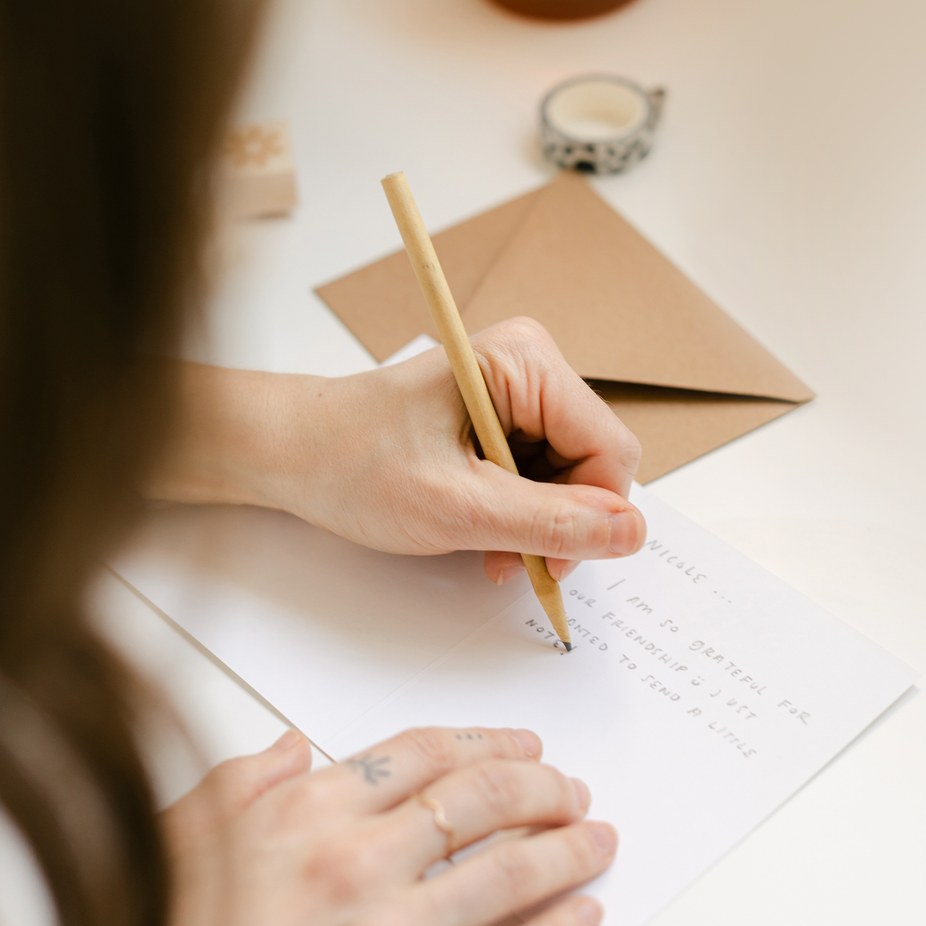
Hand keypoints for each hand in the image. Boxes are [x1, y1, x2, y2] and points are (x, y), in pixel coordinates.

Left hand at [149, 317, 644, 581]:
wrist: (293, 454)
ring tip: (484, 550)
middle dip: (559, 523)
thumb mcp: (456, 506)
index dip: (593, 516)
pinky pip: (541, 476)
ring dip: (536, 525)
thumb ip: (549, 523)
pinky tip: (481, 533)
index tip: (548, 563)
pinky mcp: (501, 419)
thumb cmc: (354, 463)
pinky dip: (518, 515)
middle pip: (594, 464)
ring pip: (570, 478)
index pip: (611, 449)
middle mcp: (530, 368)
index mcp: (526, 362)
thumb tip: (632, 533)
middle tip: (506, 562)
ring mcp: (516, 394)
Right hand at [162, 726, 615, 925]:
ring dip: (564, 850)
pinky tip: (583, 912)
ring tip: (596, 837)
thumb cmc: (177, 914)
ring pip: (505, 870)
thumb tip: (290, 744)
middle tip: (573, 788)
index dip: (487, 741)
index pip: (424, 752)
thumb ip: (245, 779)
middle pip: (478, 799)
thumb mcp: (188, 831)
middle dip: (541, 787)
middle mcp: (354, 860)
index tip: (526, 745)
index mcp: (307, 810)